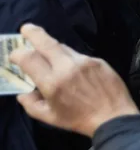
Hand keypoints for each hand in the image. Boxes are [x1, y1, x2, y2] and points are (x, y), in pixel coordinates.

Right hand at [11, 24, 139, 137]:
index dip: (18, 54)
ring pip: (63, 47)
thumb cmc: (79, 120)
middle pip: (46, 42)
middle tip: (26, 29)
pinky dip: (71, 58)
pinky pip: (79, 55)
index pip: (29, 58)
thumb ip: (31, 104)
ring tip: (50, 54)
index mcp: (52, 83)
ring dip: (53, 48)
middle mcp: (67, 67)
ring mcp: (85, 62)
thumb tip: (23, 92)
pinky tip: (74, 68)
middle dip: (33, 33)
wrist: (114, 117)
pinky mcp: (98, 61)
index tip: (15, 55)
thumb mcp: (49, 118)